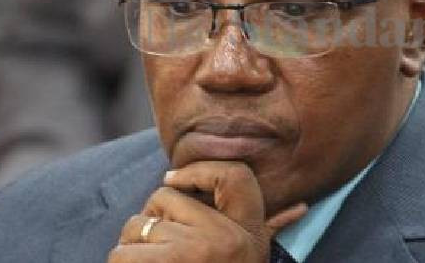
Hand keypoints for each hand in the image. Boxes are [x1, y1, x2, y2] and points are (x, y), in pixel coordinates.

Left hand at [109, 161, 306, 261]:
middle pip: (164, 196)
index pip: (235, 174)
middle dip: (152, 219)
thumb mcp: (253, 256)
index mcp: (248, 232)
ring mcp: (192, 252)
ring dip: (133, 246)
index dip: (198, 171)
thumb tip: (302, 207)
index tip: (175, 181)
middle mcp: (224, 238)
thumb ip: (274, 228)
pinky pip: (123, 252)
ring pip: (137, 224)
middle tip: (163, 248)